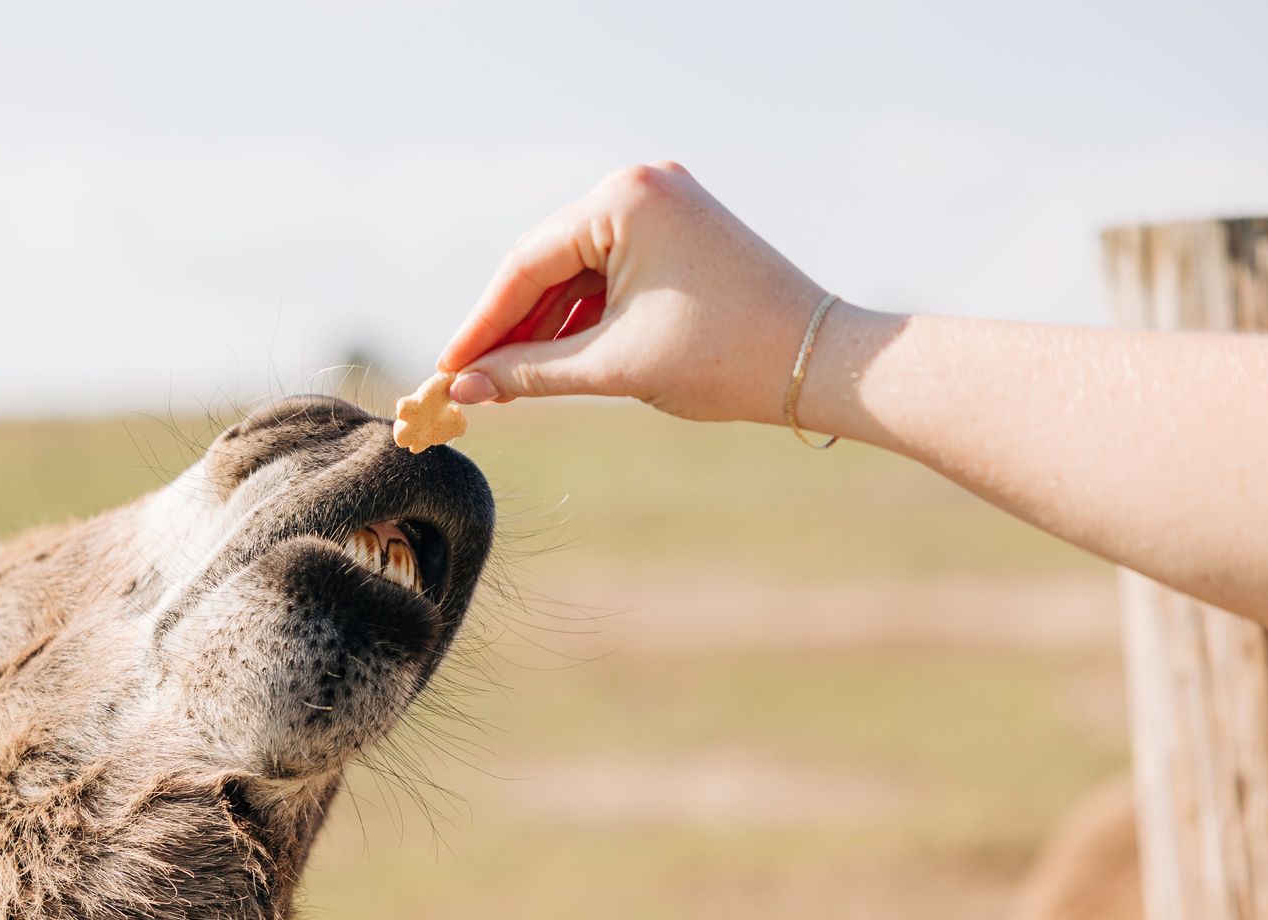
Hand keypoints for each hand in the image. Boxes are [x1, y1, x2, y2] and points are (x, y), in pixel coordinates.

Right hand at [438, 162, 829, 423]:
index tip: (448, 369)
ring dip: (545, 324)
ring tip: (509, 380)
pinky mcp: (681, 228)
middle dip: (510, 325)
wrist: (818, 361)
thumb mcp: (612, 366)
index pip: (526, 264)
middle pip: (548, 260)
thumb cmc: (723, 357)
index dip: (482, 324)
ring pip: (578, 268)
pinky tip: (556, 357)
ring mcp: (665, 202)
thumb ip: (529, 373)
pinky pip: (612, 269)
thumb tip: (465, 388)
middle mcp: (641, 184)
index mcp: (623, 199)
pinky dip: (584, 313)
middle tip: (470, 380)